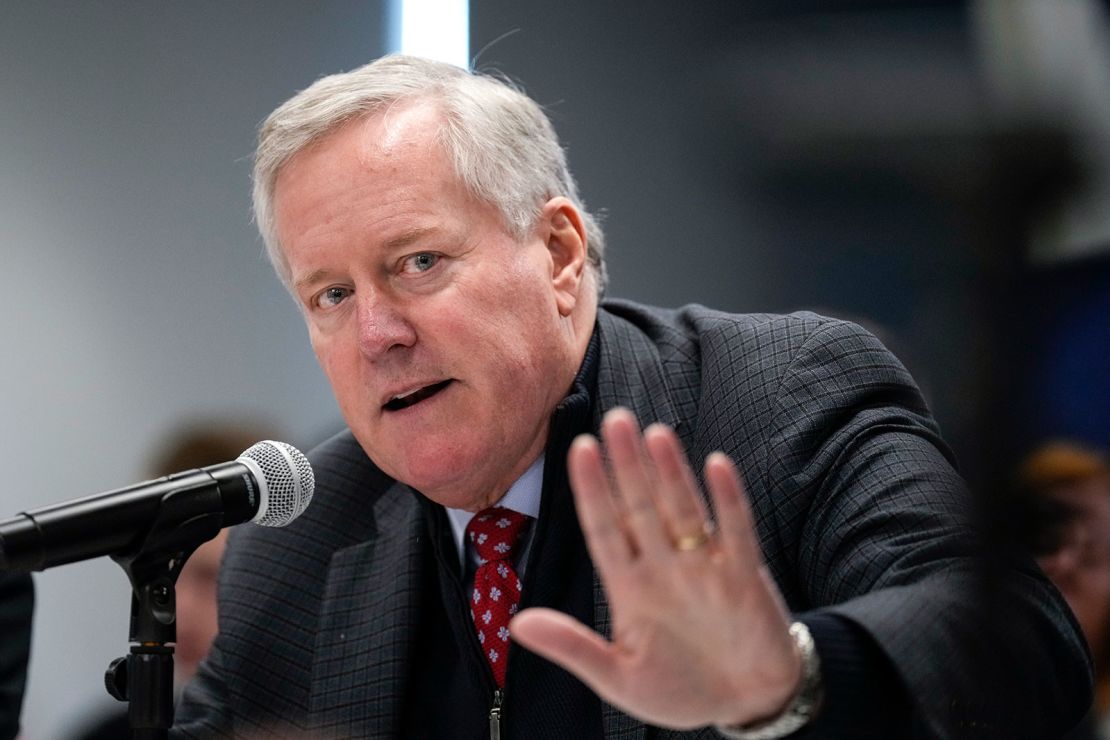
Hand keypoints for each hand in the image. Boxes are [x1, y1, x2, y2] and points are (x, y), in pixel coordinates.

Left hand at [510, 408, 801, 728]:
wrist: (746, 703)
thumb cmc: (680, 688)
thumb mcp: (618, 676)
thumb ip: (573, 647)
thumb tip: (517, 625)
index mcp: (630, 586)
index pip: (605, 528)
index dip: (593, 490)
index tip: (579, 450)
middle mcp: (665, 567)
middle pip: (642, 506)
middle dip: (628, 465)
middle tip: (615, 418)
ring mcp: (705, 568)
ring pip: (684, 509)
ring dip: (670, 472)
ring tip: (655, 434)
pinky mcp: (745, 578)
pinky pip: (737, 532)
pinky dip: (728, 500)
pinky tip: (716, 464)